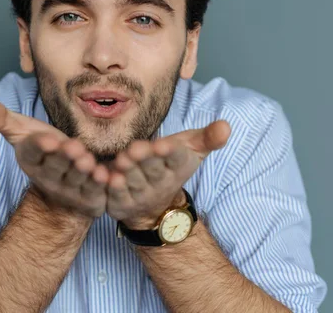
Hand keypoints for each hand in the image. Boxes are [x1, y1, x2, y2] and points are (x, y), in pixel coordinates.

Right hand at [0, 97, 108, 217]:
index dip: (40, 146)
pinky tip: (105, 176)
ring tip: (87, 159)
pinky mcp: (88, 198)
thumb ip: (3, 119)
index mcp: (31, 159)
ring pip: (75, 178)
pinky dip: (100, 184)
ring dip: (81, 170)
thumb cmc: (46, 151)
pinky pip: (95, 191)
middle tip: (72, 147)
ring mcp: (68, 190)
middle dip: (63, 157)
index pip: (33, 152)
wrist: (64, 186)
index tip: (47, 139)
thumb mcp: (24, 132)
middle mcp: (48, 177)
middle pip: (56, 165)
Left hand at [106, 120, 230, 228]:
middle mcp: (161, 183)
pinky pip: (116, 197)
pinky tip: (106, 177)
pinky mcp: (122, 205)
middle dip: (145, 159)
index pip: (176, 158)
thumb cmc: (169, 165)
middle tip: (135, 148)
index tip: (163, 145)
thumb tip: (226, 126)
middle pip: (152, 169)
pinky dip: (111, 188)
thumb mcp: (191, 149)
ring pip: (133, 182)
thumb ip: (208, 137)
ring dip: (127, 172)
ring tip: (121, 161)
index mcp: (178, 166)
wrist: (154, 207)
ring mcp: (141, 196)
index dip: (170, 152)